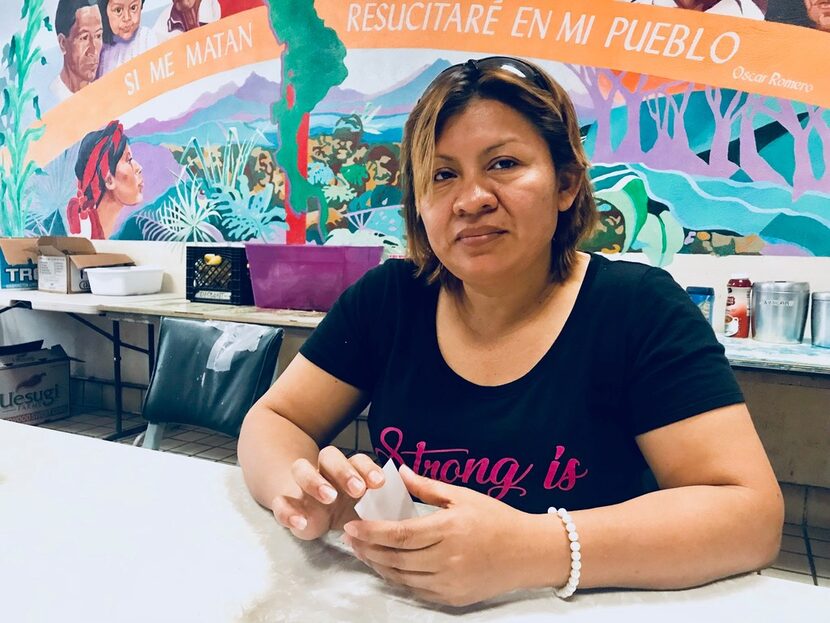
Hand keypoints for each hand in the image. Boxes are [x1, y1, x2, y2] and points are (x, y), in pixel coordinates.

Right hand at [270, 447, 385, 540]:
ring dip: (315, 480)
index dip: (368, 468)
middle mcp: (324, 472)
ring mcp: (302, 487)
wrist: (307, 515)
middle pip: (329, 456)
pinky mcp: (287, 505)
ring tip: (329, 497)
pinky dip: (289, 512)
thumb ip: (383, 505)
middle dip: (345, 470)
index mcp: (347, 471)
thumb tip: (412, 501)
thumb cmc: (344, 511)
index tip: (379, 483)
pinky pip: (281, 503)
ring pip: (301, 469)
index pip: (357, 459)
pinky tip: (302, 523)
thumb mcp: (364, 509)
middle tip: (358, 490)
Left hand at [342, 465, 567, 606]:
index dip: (371, 532)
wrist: (528, 552)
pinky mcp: (453, 598)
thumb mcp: (463, 495)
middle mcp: (447, 559)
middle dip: (367, 549)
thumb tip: (400, 472)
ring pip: (402, 578)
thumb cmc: (496, 518)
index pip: (399, 534)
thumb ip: (427, 487)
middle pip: (395, 558)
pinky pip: (416, 591)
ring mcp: (450, 582)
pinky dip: (398, 580)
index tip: (351, 525)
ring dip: (378, 566)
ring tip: (363, 552)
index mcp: (447, 529)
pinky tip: (388, 568)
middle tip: (350, 539)